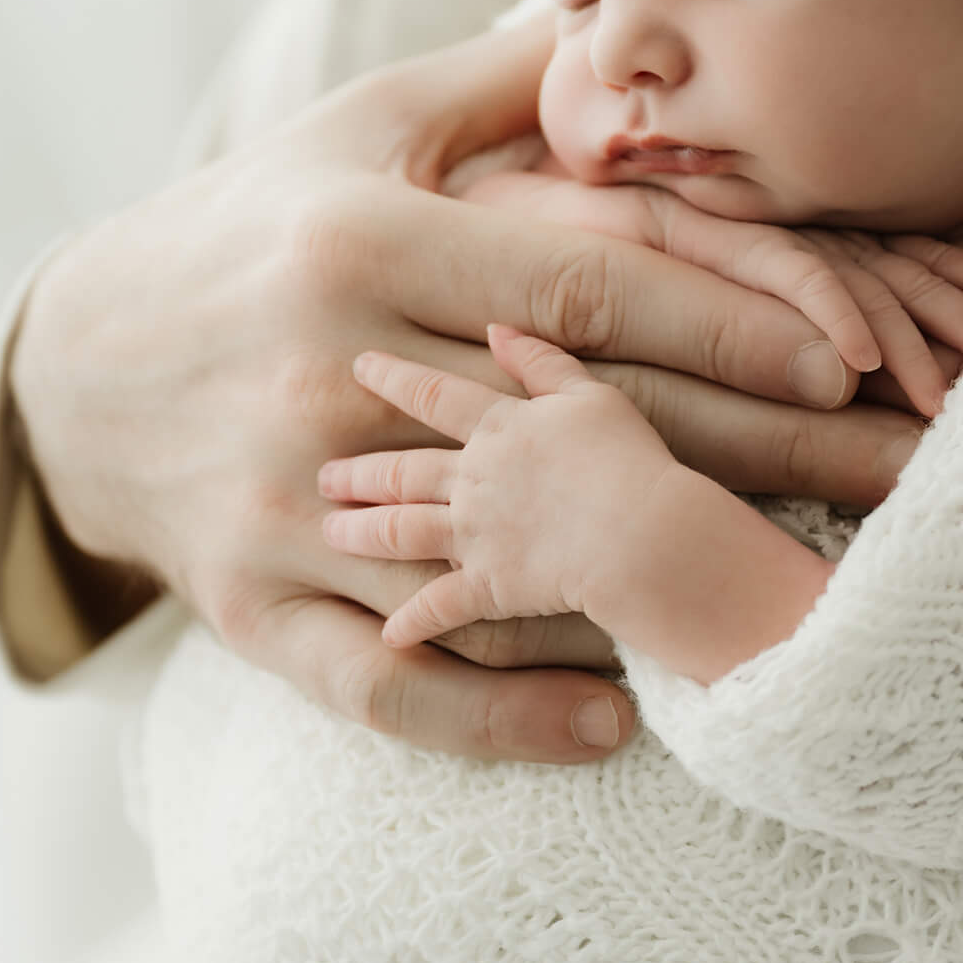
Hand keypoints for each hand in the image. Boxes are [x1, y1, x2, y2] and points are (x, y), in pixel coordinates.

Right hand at [9, 29, 924, 758]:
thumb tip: (628, 12)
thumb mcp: (356, 126)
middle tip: (904, 479)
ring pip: (499, 571)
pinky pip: (392, 679)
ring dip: (652, 601)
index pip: (580, 291)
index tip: (854, 352)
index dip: (728, 322)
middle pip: (582, 432)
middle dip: (761, 456)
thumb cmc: (255, 224)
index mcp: (365, 250)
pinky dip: (501, 713)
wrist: (80, 364)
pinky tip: (612, 720)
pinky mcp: (252, 607)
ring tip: (798, 616)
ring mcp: (286, 507)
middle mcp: (328, 380)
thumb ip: (499, 82)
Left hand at [324, 327, 674, 647]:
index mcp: (500, 427)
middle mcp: (474, 478)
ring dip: (363, 532)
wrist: (639, 535)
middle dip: (359, 471)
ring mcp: (475, 533)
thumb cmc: (626, 460)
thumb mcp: (591, 395)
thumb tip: (498, 329)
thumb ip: (543, 362)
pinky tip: (387, 634)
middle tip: (323, 474)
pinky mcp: (488, 585)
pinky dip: (411, 622)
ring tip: (331, 533)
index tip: (357, 365)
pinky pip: (439, 606)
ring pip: (401, 530)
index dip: (394, 378)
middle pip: (402, 470)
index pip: (434, 395)